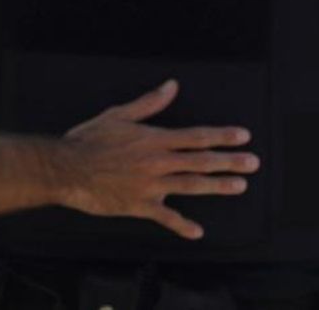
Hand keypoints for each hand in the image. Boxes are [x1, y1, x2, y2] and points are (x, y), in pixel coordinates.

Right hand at [60, 80, 258, 239]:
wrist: (64, 169)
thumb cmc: (89, 141)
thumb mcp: (119, 115)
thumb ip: (150, 103)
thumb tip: (172, 86)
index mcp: (156, 139)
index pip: (198, 136)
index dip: (223, 136)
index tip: (244, 136)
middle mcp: (159, 162)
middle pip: (202, 161)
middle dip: (230, 161)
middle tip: (253, 163)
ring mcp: (151, 185)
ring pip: (191, 186)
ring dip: (218, 186)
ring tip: (239, 186)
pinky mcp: (138, 205)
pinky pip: (165, 217)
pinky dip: (182, 225)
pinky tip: (197, 231)